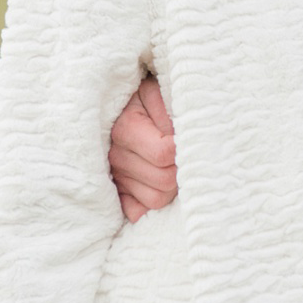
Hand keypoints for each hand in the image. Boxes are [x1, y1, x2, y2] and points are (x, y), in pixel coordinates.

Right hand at [108, 74, 177, 222]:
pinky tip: (160, 184)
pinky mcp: (117, 190)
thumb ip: (170, 111)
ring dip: (172, 186)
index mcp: (125, 129)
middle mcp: (116, 157)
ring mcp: (115, 177)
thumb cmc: (142, 96)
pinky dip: (152, 201)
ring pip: (156, 199)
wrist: (115, 105)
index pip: (164, 154)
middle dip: (181, 168)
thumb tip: (180, 140)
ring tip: (174, 165)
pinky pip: (139, 211)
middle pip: (164, 180)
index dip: (182, 148)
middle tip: (185, 153)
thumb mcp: (156, 91)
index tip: (186, 137)